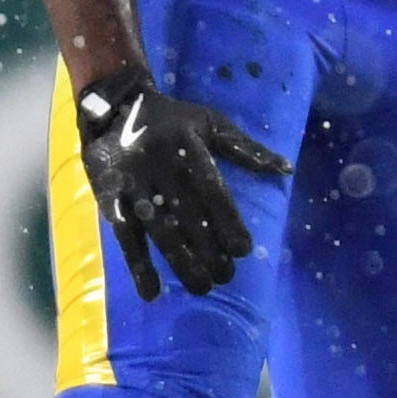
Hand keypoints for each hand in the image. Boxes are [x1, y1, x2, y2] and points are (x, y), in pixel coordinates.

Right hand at [73, 64, 289, 300]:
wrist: (113, 105)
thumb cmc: (172, 119)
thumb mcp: (210, 123)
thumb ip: (246, 148)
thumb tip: (286, 169)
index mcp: (188, 148)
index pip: (211, 190)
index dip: (227, 221)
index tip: (244, 250)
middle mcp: (161, 168)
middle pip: (187, 216)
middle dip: (208, 250)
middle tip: (226, 277)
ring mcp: (133, 185)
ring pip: (159, 229)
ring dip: (180, 262)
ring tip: (201, 288)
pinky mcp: (110, 199)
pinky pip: (124, 236)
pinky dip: (137, 265)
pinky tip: (152, 292)